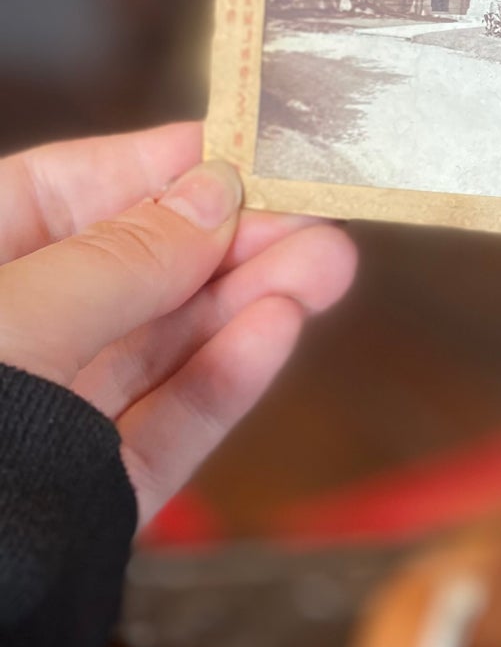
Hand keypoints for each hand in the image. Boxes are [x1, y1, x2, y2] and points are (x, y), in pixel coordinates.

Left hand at [0, 123, 355, 523]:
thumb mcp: (19, 315)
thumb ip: (125, 256)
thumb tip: (211, 192)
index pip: (60, 195)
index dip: (157, 168)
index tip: (247, 149)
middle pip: (126, 270)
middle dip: (225, 241)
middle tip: (315, 219)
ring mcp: (36, 424)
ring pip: (157, 347)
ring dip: (244, 302)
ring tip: (325, 269)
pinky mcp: (80, 497)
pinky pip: (162, 424)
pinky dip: (224, 378)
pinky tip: (276, 331)